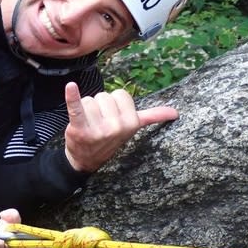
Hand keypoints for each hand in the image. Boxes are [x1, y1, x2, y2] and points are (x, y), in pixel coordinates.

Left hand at [63, 82, 177, 171]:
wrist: (85, 160)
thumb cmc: (108, 139)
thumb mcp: (131, 129)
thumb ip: (152, 117)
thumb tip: (176, 112)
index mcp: (131, 123)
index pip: (120, 94)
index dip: (114, 103)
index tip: (112, 117)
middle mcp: (116, 126)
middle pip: (104, 96)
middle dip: (99, 106)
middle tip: (97, 122)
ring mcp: (98, 129)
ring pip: (89, 99)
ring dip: (85, 109)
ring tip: (87, 124)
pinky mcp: (79, 128)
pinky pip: (76, 107)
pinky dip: (72, 96)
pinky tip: (71, 87)